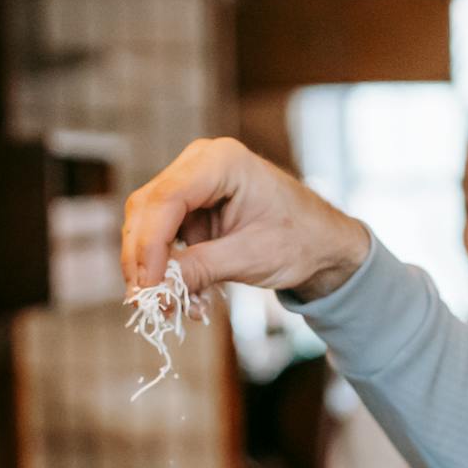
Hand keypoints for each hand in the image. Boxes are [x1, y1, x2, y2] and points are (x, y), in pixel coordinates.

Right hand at [121, 138, 371, 299]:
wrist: (323, 244)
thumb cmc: (301, 241)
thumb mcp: (252, 258)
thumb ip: (201, 268)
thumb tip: (155, 290)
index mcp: (221, 161)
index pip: (166, 199)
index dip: (150, 245)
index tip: (148, 287)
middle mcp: (199, 163)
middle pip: (148, 210)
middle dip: (144, 260)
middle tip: (148, 303)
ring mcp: (192, 183)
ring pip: (148, 226)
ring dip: (155, 270)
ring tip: (173, 306)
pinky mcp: (190, 209)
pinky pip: (164, 239)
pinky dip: (170, 270)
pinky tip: (189, 298)